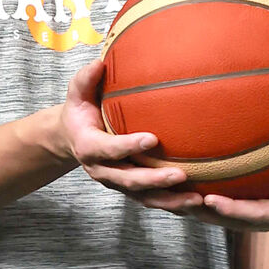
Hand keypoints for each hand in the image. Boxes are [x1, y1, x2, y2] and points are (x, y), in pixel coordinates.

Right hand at [59, 59, 189, 198]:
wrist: (71, 139)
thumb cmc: (81, 112)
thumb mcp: (77, 95)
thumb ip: (85, 81)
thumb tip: (99, 63)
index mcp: (89, 147)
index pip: (109, 149)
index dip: (129, 146)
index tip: (153, 139)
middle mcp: (102, 170)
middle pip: (129, 180)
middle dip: (155, 180)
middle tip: (181, 174)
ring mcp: (117, 183)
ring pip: (143, 198)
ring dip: (169, 201)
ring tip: (195, 199)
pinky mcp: (130, 190)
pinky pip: (151, 201)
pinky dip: (173, 205)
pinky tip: (196, 203)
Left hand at [185, 106, 268, 256]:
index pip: (259, 216)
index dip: (233, 209)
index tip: (208, 200)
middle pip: (242, 223)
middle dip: (214, 213)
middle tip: (184, 198)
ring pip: (247, 221)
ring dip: (222, 212)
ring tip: (194, 195)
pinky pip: (260, 215)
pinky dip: (241, 206)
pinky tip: (228, 191)